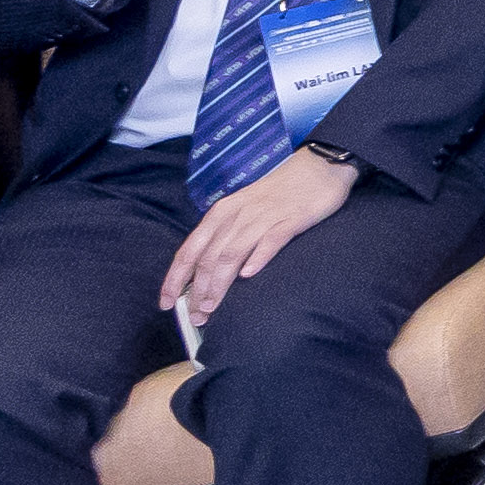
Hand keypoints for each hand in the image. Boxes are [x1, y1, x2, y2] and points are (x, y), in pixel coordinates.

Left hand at [160, 142, 357, 323]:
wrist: (318, 167)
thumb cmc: (278, 194)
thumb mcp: (243, 211)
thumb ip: (225, 238)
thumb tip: (205, 274)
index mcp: (221, 213)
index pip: (189, 250)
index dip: (174, 279)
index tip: (166, 303)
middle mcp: (237, 215)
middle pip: (208, 258)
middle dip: (197, 291)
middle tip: (196, 316)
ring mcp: (264, 216)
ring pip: (232, 254)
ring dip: (219, 284)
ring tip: (212, 307)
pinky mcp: (292, 219)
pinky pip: (271, 240)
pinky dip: (258, 257)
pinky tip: (249, 275)